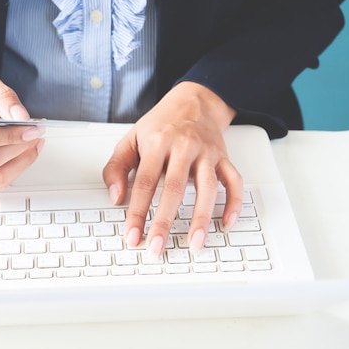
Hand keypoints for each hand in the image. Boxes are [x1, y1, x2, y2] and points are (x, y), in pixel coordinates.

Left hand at [102, 81, 241, 257]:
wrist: (194, 101)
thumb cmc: (159, 125)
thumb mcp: (130, 139)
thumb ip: (116, 167)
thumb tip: (115, 197)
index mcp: (156, 142)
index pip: (144, 182)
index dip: (137, 211)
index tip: (132, 235)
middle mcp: (183, 146)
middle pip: (174, 188)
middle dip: (164, 222)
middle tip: (157, 247)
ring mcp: (206, 152)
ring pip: (207, 187)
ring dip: (201, 218)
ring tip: (194, 243)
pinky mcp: (223, 157)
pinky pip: (234, 181)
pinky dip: (233, 202)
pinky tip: (226, 223)